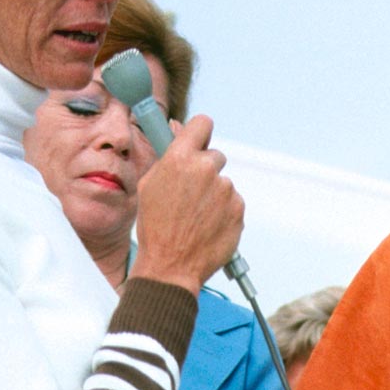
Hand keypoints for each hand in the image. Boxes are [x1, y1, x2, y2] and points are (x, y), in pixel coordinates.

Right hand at [132, 115, 242, 293]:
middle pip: (214, 156)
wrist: (171, 265)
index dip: (200, 132)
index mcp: (179, 159)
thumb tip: (179, 129)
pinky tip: (206, 226)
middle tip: (190, 193)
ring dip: (213, 195)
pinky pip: (232, 202)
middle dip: (205, 169)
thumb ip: (168, 155)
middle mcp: (206, 169)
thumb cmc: (155, 226)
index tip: (199, 140)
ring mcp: (225, 189)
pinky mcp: (239, 208)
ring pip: (223, 183)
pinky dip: (223, 211)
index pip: (203, 124)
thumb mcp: (150, 185)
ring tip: (195, 217)